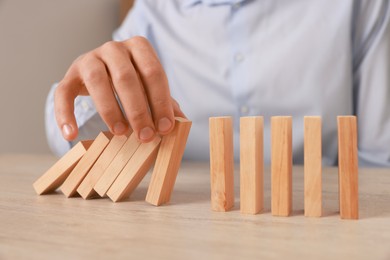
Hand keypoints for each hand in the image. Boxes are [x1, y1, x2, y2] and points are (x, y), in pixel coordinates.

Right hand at [54, 36, 184, 141]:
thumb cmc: (133, 82)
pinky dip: (65, 114)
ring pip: (97, 80)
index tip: (165, 128)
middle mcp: (113, 48)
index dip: (161, 101)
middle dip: (138, 110)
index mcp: (139, 48)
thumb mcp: (150, 88)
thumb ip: (165, 102)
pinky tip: (71, 135)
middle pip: (126, 77)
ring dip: (110, 110)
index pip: (153, 72)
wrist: (102, 71)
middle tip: (145, 136)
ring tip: (120, 133)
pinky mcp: (70, 75)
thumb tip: (183, 121)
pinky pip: (63, 93)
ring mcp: (89, 59)